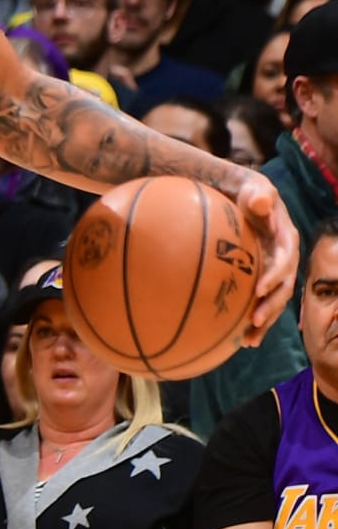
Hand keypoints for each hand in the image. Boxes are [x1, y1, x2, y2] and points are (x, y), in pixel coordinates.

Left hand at [232, 173, 298, 344]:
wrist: (244, 200)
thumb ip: (259, 195)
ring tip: (248, 340)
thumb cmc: (248, 193)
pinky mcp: (263, 281)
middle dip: (271, 306)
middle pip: (284, 288)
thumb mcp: (255, 189)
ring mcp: (275, 272)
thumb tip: (261, 200)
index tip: (258, 289)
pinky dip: (255, 322)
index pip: (286, 261)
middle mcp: (285, 260)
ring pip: (274, 302)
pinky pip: (262, 304)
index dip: (275, 276)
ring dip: (264, 322)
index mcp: (287, 240)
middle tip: (253, 320)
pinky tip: (241, 340)